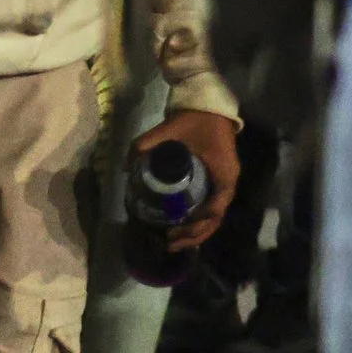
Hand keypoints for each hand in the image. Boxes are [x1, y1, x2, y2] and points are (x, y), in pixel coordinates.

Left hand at [133, 109, 239, 249]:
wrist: (209, 109)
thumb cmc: (193, 121)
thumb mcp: (169, 129)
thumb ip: (145, 145)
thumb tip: (125, 167)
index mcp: (223, 173)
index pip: (216, 206)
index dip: (198, 220)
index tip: (177, 226)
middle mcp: (227, 183)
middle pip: (215, 219)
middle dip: (193, 235)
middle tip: (168, 243)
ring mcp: (223, 185)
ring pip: (214, 219)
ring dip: (195, 234)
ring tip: (172, 243)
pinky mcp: (217, 184)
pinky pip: (210, 210)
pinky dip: (198, 224)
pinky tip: (181, 232)